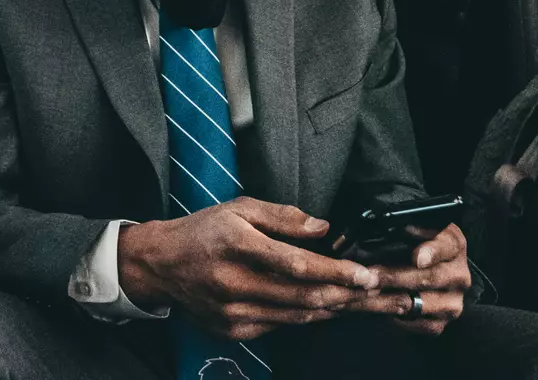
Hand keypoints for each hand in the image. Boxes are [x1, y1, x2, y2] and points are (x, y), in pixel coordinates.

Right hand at [117, 196, 381, 340]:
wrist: (161, 264)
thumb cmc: (204, 230)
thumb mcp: (239, 208)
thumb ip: (282, 217)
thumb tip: (323, 228)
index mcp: (236, 244)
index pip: (296, 263)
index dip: (335, 271)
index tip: (366, 275)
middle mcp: (234, 282)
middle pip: (302, 296)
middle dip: (346, 295)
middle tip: (376, 293)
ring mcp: (232, 311)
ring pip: (296, 316)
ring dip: (332, 309)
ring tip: (360, 300)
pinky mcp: (233, 330)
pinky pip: (280, 326)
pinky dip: (305, 317)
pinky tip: (324, 307)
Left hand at [336, 222, 470, 334]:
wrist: (430, 269)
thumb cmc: (414, 244)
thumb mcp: (412, 229)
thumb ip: (403, 228)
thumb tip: (384, 227)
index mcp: (453, 244)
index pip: (446, 246)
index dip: (431, 252)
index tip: (417, 258)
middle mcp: (459, 274)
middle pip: (429, 278)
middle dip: (395, 277)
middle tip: (369, 276)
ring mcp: (455, 299)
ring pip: (423, 303)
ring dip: (392, 299)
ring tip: (368, 293)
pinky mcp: (446, 319)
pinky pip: (424, 324)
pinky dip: (400, 318)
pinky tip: (380, 308)